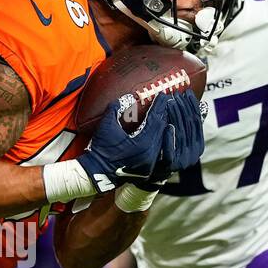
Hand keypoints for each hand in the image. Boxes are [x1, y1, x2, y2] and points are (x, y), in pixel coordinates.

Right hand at [76, 90, 200, 191]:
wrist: (97, 173)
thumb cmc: (100, 149)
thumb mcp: (106, 125)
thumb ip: (116, 108)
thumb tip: (127, 97)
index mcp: (142, 142)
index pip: (155, 119)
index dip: (159, 105)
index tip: (163, 94)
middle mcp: (151, 153)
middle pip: (164, 129)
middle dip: (167, 114)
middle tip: (170, 101)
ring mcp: (151, 162)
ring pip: (165, 140)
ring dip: (168, 126)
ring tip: (170, 114)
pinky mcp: (150, 167)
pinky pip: (161, 149)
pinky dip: (164, 139)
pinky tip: (165, 131)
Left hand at [142, 91, 205, 189]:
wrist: (151, 174)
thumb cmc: (165, 150)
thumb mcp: (178, 136)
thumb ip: (188, 124)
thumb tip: (203, 107)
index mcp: (198, 145)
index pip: (197, 121)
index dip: (192, 106)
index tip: (186, 92)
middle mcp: (194, 154)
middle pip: (189, 126)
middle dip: (183, 108)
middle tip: (176, 94)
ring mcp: (183, 161)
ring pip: (181, 134)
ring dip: (176, 117)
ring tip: (170, 103)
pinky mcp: (170, 166)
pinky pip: (171, 151)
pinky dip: (170, 138)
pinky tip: (167, 126)